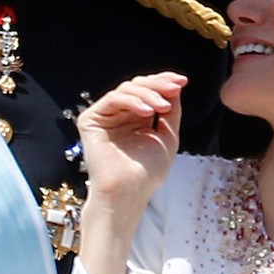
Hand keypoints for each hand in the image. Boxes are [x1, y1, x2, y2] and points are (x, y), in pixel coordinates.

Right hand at [78, 72, 185, 206]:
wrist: (129, 192)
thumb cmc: (147, 173)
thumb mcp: (168, 137)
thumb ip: (171, 112)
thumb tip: (175, 87)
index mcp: (136, 119)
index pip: (148, 92)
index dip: (164, 82)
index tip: (182, 81)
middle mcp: (120, 115)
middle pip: (138, 86)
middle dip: (158, 84)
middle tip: (174, 88)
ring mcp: (106, 117)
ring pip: (126, 90)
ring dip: (148, 94)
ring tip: (162, 107)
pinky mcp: (91, 120)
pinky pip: (113, 99)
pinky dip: (132, 101)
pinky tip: (147, 111)